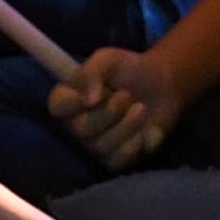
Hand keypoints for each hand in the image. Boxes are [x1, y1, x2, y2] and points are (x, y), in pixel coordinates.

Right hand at [46, 46, 190, 170]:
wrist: (162, 86)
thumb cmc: (129, 70)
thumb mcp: (109, 59)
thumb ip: (92, 72)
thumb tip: (88, 100)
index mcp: (68, 99)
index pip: (56, 106)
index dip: (75, 102)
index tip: (100, 93)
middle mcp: (75, 125)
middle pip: (81, 129)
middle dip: (110, 111)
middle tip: (127, 95)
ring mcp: (93, 144)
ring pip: (101, 146)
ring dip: (127, 125)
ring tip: (141, 107)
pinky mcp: (113, 159)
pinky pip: (116, 160)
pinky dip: (134, 145)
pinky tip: (144, 131)